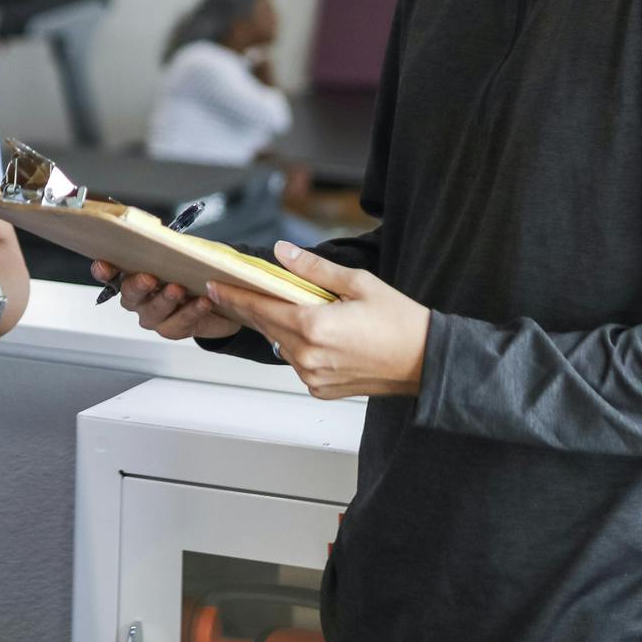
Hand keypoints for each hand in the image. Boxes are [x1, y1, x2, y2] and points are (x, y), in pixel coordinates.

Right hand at [89, 260, 240, 341]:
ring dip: (165, 300)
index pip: (111, 272)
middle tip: (150, 278)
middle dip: (137, 286)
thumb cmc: (199, 270)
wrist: (222, 300)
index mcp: (136, 272)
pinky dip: (191, 311)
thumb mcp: (191, 250)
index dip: (103, 270)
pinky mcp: (172, 329)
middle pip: (129, 294)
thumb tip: (172, 242)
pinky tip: (203, 301)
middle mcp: (139, 297)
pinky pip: (178, 323)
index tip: (104, 265)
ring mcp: (154, 315)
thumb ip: (180, 246)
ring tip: (179, 289)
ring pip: (151, 312)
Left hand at [205, 242, 429, 399]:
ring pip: (280, 345)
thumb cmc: (400, 321)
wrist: (427, 362)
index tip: (213, 285)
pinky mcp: (321, 389)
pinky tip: (307, 332)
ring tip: (272, 306)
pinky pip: (297, 363)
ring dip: (275, 327)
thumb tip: (282, 252)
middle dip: (247, 308)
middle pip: (266, 327)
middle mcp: (308, 356)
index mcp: (313, 327)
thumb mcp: (358, 283)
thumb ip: (314, 269)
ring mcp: (313, 376)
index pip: (260, 308)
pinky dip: (296, 346)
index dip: (234, 296)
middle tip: (228, 291)